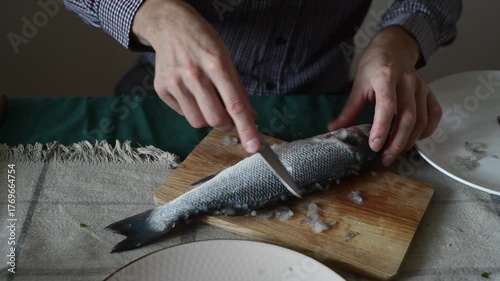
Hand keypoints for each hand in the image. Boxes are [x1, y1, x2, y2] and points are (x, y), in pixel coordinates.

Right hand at [132, 0, 259, 152]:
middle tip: (227, 115)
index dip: (246, 128)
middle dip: (226, 124)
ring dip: (207, 118)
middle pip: (215, 119)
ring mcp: (175, 82)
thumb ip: (238, 90)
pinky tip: (190, 92)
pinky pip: (182, 114)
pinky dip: (191, 109)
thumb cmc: (204, 42)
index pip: (234, 104)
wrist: (170, 26)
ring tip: (206, 100)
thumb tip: (251, 117)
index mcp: (216, 64)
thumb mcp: (226, 59)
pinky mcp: (161, 88)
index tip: (254, 147)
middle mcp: (194, 74)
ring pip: (197, 122)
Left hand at [328, 26, 441, 166]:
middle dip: (397, 142)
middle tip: (385, 158)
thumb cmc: (374, 66)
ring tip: (395, 153)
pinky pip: (434, 114)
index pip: (387, 105)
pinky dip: (426, 130)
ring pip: (421, 119)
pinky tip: (414, 139)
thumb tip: (334, 129)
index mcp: (385, 77)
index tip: (375, 146)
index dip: (382, 127)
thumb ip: (349, 109)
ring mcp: (421, 87)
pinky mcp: (430, 92)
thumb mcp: (358, 85)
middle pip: (407, 117)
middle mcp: (407, 82)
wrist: (394, 47)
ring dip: (410, 140)